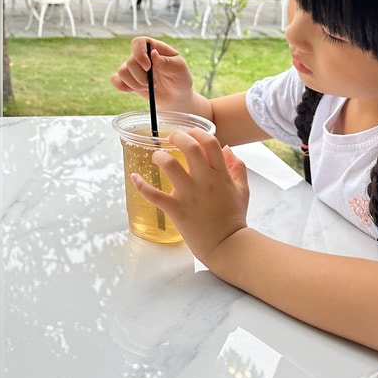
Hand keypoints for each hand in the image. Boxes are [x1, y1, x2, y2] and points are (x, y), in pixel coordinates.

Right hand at [110, 37, 197, 113]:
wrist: (176, 96)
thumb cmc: (180, 79)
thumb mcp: (179, 70)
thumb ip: (166, 62)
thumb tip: (153, 54)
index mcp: (154, 48)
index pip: (139, 42)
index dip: (139, 53)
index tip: (147, 67)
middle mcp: (141, 56)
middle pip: (130, 61)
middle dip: (140, 77)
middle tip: (154, 85)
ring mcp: (133, 68)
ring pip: (122, 72)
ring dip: (134, 84)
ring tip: (148, 88)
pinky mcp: (128, 80)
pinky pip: (115, 80)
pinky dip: (121, 86)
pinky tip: (132, 90)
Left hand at [133, 128, 248, 265]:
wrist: (227, 245)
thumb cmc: (233, 218)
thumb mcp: (242, 190)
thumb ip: (237, 167)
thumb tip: (227, 148)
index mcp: (221, 175)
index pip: (210, 144)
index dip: (198, 133)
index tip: (190, 132)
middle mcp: (205, 181)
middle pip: (190, 148)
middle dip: (178, 137)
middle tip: (170, 138)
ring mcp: (189, 195)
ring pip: (170, 165)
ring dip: (160, 156)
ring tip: (157, 157)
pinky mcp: (176, 209)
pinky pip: (154, 195)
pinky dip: (141, 185)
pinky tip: (135, 177)